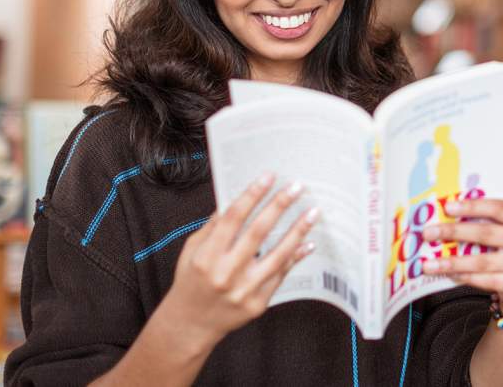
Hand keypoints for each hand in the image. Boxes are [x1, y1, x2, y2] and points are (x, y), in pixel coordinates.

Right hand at [161, 173, 319, 349]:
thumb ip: (213, 225)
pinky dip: (295, 257)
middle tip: (295, 188)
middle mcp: (226, 273)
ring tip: (312, 213)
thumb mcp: (192, 249)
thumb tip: (235, 198)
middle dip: (278, 206)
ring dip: (297, 231)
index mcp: (207, 256)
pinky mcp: (257, 304)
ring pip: (276, 255)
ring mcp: (244, 291)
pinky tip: (306, 243)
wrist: (190, 324)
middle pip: (258, 233)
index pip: (233, 218)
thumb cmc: (190, 282)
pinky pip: (280, 275)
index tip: (268, 177)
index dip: (252, 195)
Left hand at [421, 198, 502, 318]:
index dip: (471, 206)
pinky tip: (451, 274)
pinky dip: (468, 277)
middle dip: (453, 232)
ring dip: (453, 262)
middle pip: (487, 234)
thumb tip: (444, 213)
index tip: (447, 207)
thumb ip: (483, 219)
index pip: (497, 207)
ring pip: (484, 262)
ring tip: (430, 264)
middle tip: (428, 234)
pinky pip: (490, 281)